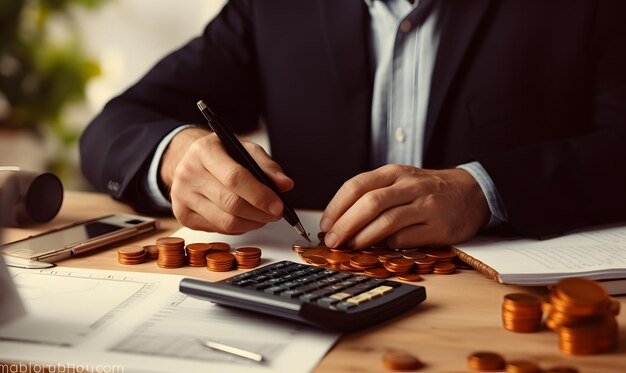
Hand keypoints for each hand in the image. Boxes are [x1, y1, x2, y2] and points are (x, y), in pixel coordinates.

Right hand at [161, 128, 293, 233]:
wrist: (191, 161)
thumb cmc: (222, 155)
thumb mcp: (245, 150)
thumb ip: (267, 166)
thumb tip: (285, 185)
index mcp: (204, 151)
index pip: (234, 178)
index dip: (260, 195)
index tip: (279, 205)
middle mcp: (188, 173)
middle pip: (230, 203)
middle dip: (260, 213)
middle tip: (277, 214)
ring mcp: (182, 196)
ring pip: (225, 222)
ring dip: (252, 223)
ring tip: (264, 217)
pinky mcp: (183, 215)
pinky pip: (218, 229)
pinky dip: (238, 227)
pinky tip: (246, 218)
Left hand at [319, 164, 489, 248]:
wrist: (471, 193)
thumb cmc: (427, 190)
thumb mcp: (400, 181)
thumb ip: (374, 195)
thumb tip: (340, 221)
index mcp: (393, 173)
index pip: (357, 186)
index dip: (336, 206)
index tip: (324, 224)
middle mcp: (409, 186)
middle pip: (369, 203)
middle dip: (345, 224)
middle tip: (332, 240)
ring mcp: (425, 205)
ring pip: (387, 220)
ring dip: (363, 237)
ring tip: (349, 247)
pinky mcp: (438, 226)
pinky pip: (406, 238)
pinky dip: (388, 245)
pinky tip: (378, 249)